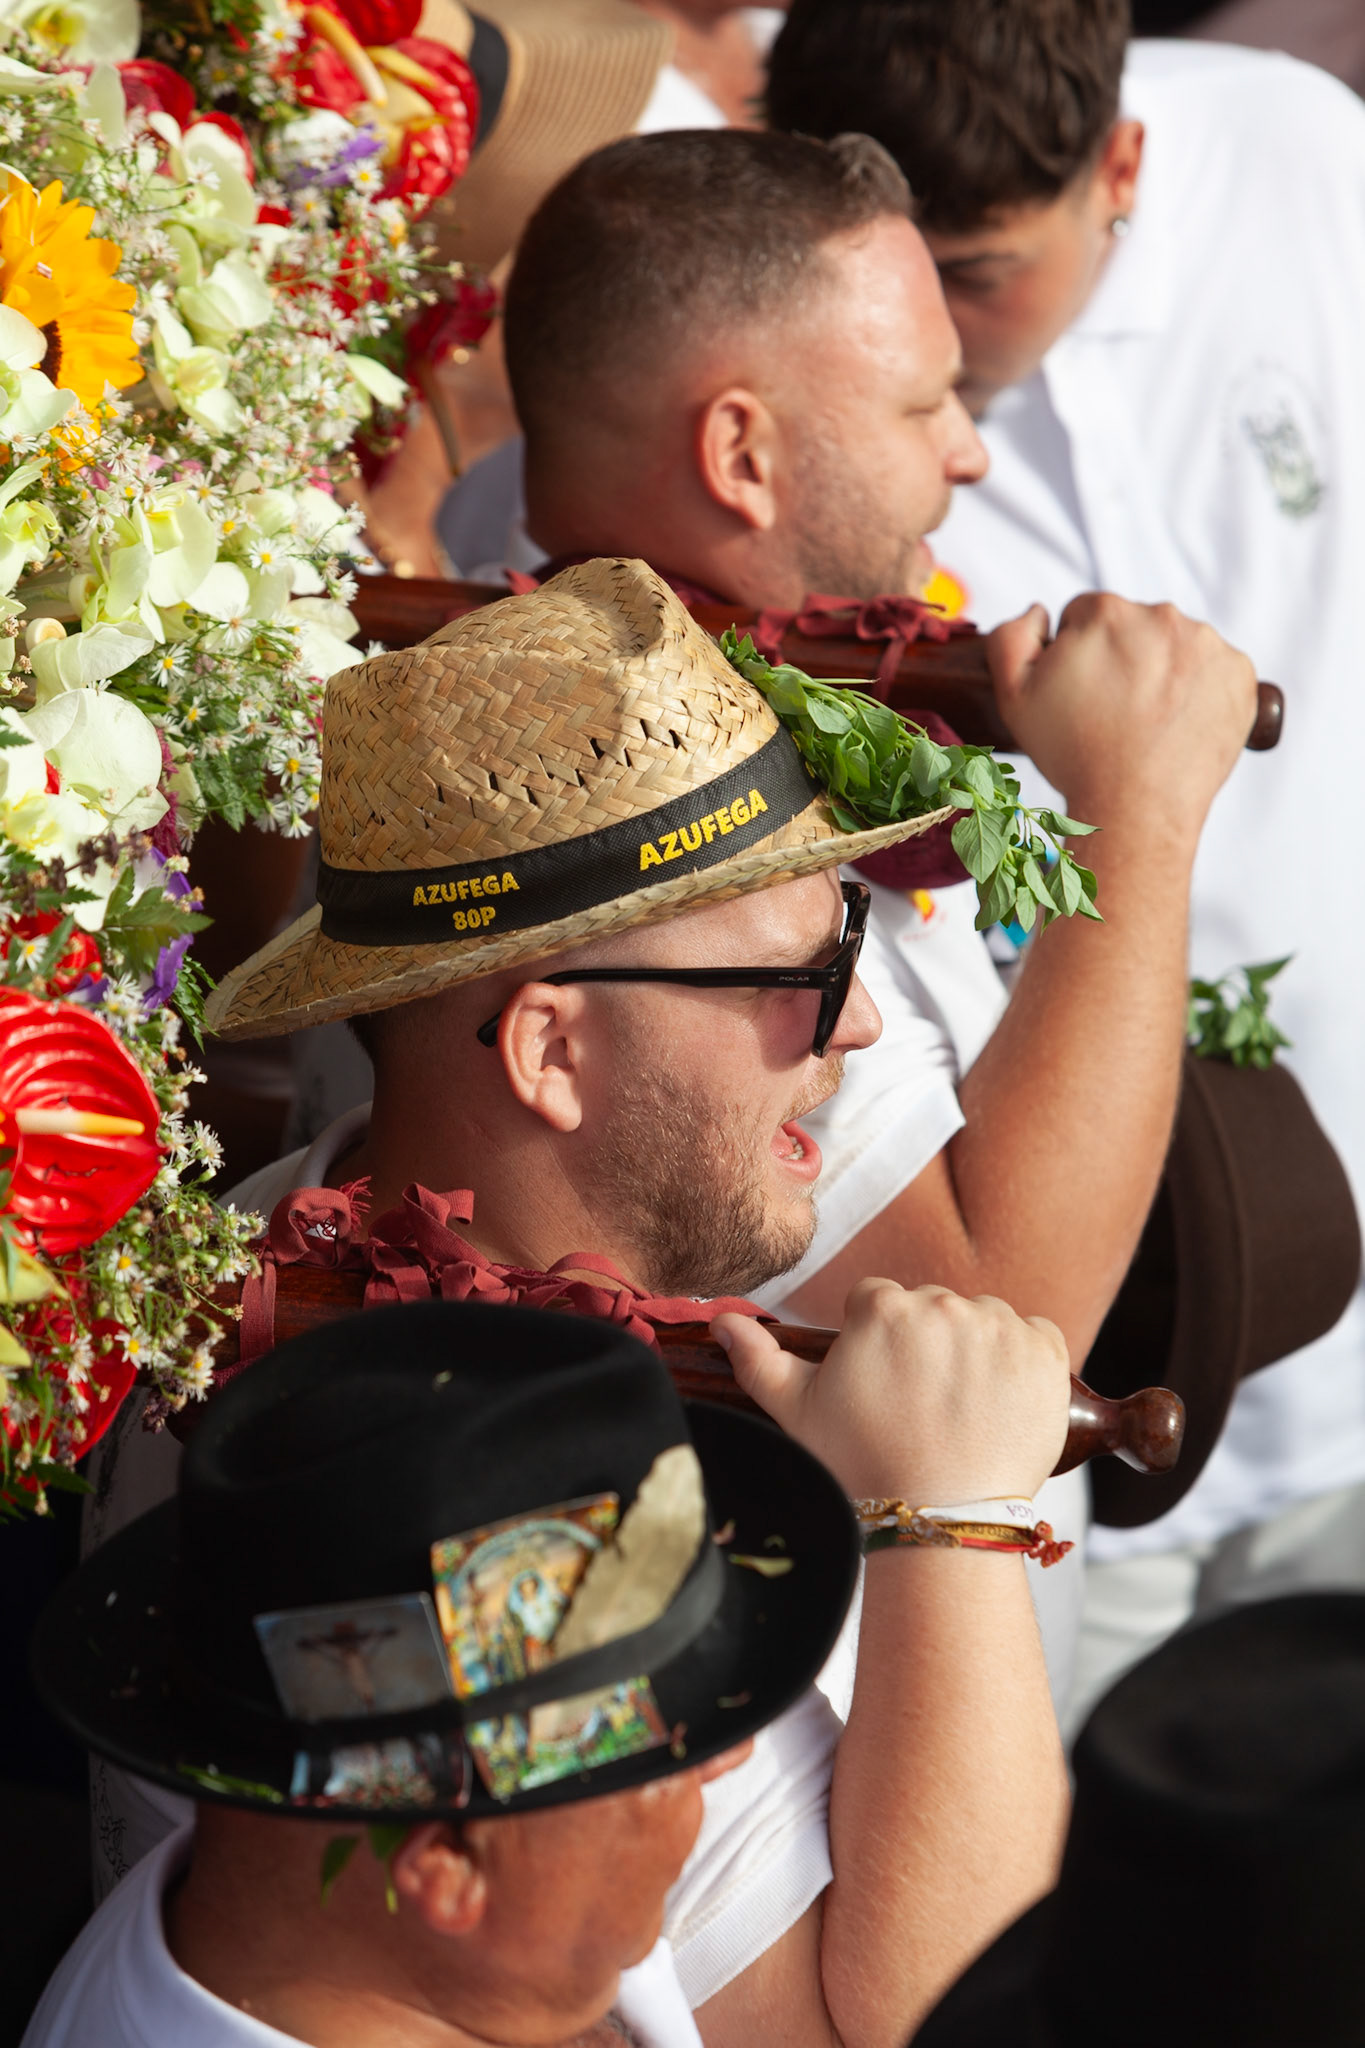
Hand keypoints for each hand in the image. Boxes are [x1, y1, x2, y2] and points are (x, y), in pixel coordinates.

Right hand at [712, 1281, 1070, 1503]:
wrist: (940, 1522)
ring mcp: (999, 1327)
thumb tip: (723, 1320)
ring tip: (962, 1411)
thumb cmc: (862, 1467)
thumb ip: (760, 1358)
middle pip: (932, 1308)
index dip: (876, 1343)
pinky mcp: (1045, 1353)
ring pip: (983, 1320)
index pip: (878, 1301)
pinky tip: (1000, 1404)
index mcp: (883, 1308)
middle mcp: (943, 1304)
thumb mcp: (798, 1413)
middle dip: (926, 1346)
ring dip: (976, 1351)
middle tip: (921, 1405)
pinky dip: (1023, 1363)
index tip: (883, 1384)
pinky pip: (1037, 1336)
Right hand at [987, 594, 1256, 839]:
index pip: (1086, 615)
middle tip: (1115, 712)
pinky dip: (1202, 691)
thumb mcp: (1015, 698)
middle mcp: (1162, 616)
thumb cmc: (1073, 756)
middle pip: (1135, 627)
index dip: (1078, 654)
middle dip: (1124, 659)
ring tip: (1149, 722)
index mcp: (1106, 613)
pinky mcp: (1239, 673)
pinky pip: (1215, 670)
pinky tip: (1180, 724)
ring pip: (1177, 647)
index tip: (1084, 692)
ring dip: (1164, 672)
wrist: (1137, 808)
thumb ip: (1010, 639)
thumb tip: (1038, 612)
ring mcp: (1207, 644)